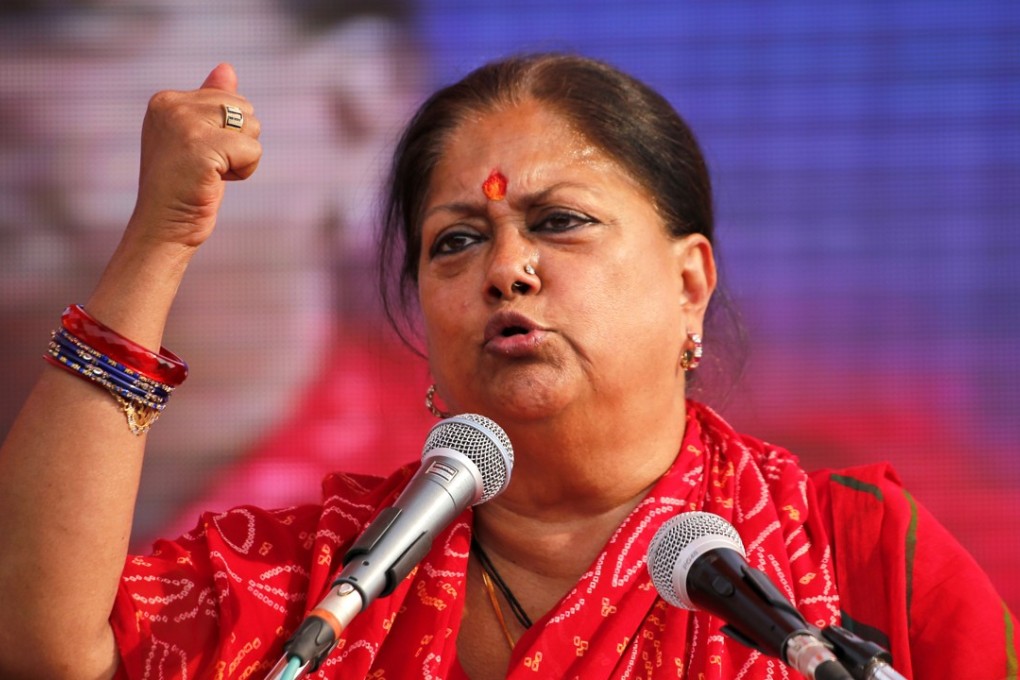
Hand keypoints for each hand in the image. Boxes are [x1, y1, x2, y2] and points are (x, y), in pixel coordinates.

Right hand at [129, 63, 261, 249]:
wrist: (162, 228)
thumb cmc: (182, 188)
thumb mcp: (196, 138)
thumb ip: (209, 102)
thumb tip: (227, 68)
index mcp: (166, 100)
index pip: (228, 98)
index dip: (226, 134)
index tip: (197, 156)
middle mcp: (172, 105)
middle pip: (244, 108)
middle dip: (237, 142)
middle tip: (206, 167)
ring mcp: (185, 124)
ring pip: (252, 127)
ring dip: (242, 157)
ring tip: (210, 174)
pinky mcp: (203, 147)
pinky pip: (253, 150)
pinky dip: (244, 171)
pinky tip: (215, 182)